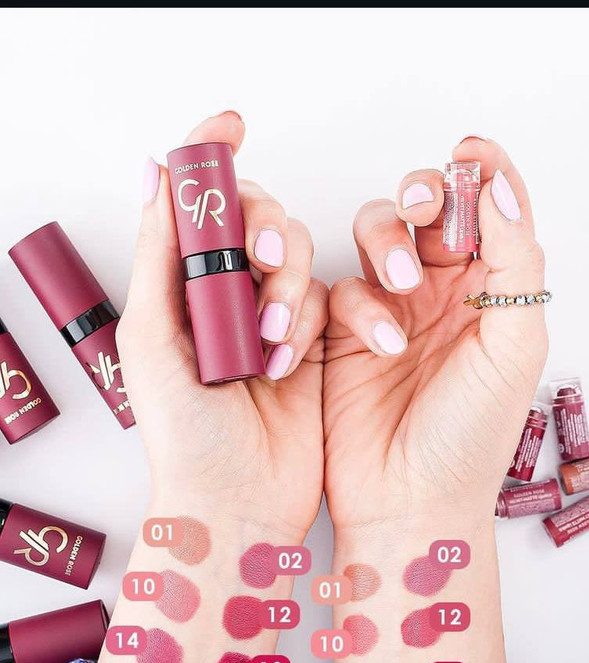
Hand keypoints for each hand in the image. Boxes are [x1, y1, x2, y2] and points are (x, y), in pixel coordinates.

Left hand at [118, 112, 326, 540]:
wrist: (238, 502)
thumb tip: (155, 172)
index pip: (197, 205)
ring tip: (270, 344)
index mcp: (179, 289)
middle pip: (255, 219)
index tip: (234, 126)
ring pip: (296, 254)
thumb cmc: (187, 435)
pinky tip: (290, 362)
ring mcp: (272, 318)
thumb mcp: (153, 338)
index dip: (212, 157)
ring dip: (288, 286)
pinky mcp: (314, 343)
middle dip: (262, 233)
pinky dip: (312, 319)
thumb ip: (160, 253)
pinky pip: (328, 299)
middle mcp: (225, 297)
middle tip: (258, 265)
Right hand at [324, 138, 547, 531]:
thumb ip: (515, 263)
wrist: (408, 502)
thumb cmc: (469, 438)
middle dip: (425, 195)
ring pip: (377, 235)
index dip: (481, 177)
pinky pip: (340, 288)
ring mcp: (390, 312)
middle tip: (425, 203)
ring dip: (387, 242)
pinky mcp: (342, 333)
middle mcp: (441, 296)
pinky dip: (357, 304)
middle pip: (427, 212)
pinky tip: (379, 345)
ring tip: (403, 285)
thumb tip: (500, 189)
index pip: (488, 217)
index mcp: (490, 296)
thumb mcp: (514, 347)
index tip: (471, 153)